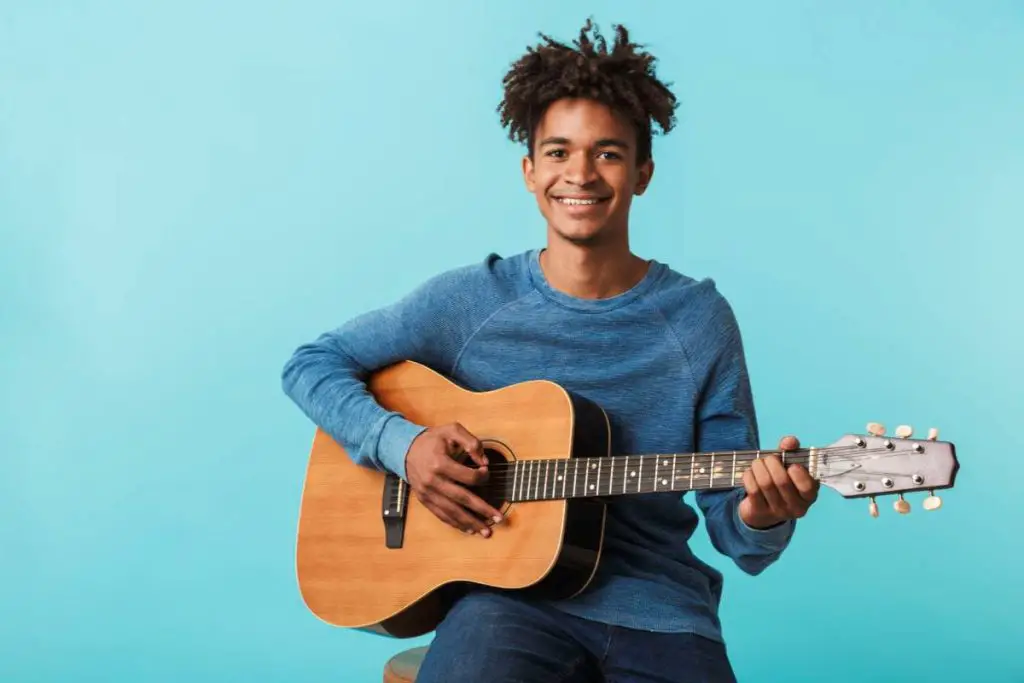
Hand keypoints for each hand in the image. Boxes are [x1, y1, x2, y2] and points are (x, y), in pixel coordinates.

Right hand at [405, 422, 504, 536]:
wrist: (405, 449)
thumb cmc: (432, 440)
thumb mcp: (452, 430)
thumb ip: (471, 442)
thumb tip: (484, 462)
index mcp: (440, 463)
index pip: (467, 476)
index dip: (482, 476)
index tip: (487, 473)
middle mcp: (433, 481)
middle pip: (462, 499)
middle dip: (482, 509)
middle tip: (499, 518)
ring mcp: (428, 493)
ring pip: (452, 511)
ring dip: (470, 522)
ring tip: (486, 531)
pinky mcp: (424, 500)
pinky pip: (442, 515)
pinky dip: (456, 524)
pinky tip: (468, 529)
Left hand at [738, 435, 818, 528]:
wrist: (764, 510)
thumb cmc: (781, 483)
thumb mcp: (790, 468)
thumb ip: (792, 452)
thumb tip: (789, 441)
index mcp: (809, 496)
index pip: (807, 486)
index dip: (798, 473)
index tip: (792, 465)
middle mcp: (796, 507)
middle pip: (782, 481)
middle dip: (772, 463)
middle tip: (769, 458)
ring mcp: (777, 512)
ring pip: (765, 483)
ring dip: (759, 467)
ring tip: (758, 463)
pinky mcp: (759, 512)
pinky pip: (753, 490)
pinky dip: (749, 476)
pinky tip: (750, 473)